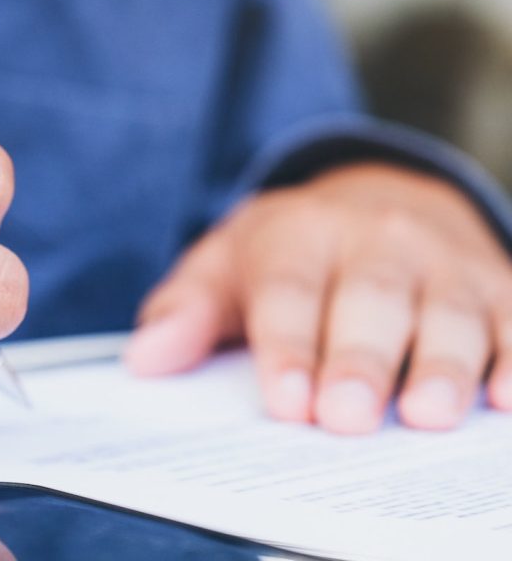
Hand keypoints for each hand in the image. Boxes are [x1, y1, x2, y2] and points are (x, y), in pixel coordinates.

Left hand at [126, 163, 511, 433]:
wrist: (376, 201)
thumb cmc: (291, 250)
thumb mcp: (226, 265)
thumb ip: (188, 310)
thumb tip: (144, 361)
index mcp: (298, 232)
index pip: (289, 290)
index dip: (286, 346)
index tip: (286, 401)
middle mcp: (374, 236)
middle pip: (367, 297)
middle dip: (358, 358)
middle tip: (345, 418)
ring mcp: (438, 257)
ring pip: (443, 307)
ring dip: (440, 361)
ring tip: (428, 415)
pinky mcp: (492, 280)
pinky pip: (511, 314)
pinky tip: (505, 396)